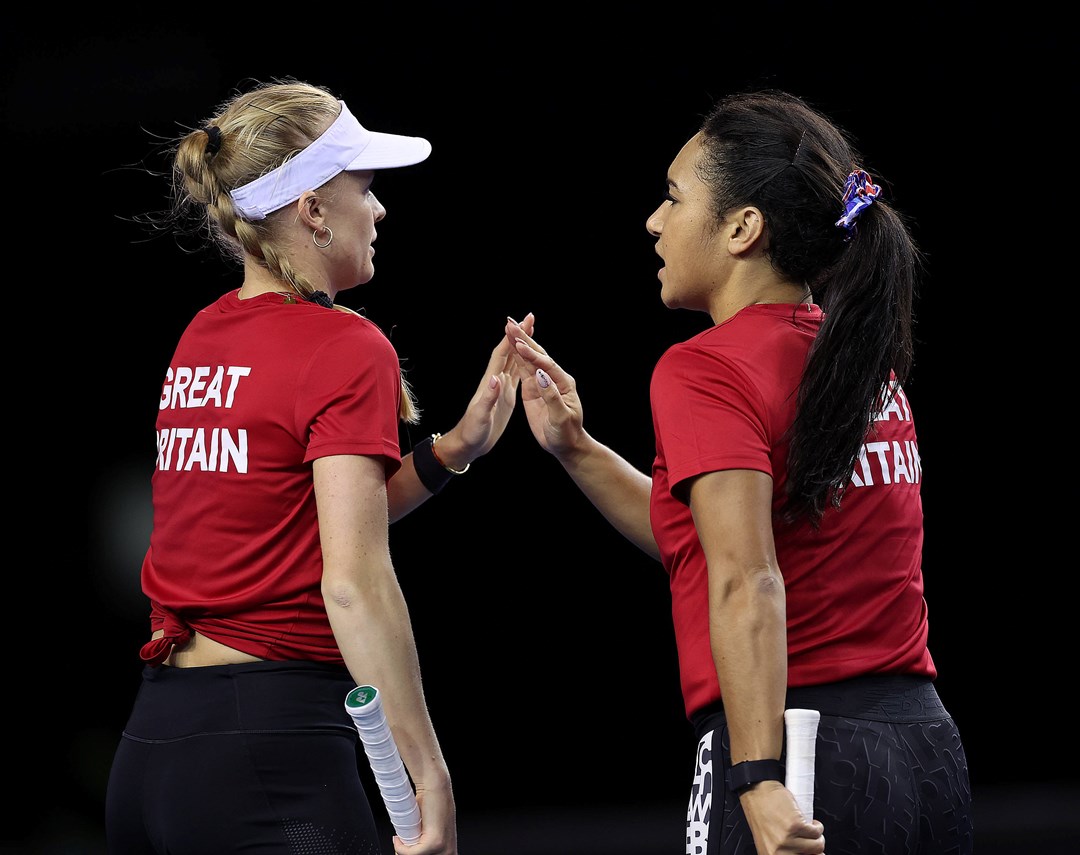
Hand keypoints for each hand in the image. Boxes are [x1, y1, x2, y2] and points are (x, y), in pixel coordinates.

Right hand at [392, 781, 456, 854]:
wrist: (435, 787)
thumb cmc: (432, 803)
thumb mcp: (431, 828)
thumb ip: (425, 840)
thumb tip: (410, 847)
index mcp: (450, 850)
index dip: (414, 854)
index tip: (405, 849)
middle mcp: (449, 851)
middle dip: (408, 853)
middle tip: (401, 844)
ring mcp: (444, 848)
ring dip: (403, 850)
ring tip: (400, 839)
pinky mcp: (434, 843)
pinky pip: (412, 853)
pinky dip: (400, 848)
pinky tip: (397, 839)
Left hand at [439, 313, 535, 465]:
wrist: (469, 444)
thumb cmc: (472, 432)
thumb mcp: (481, 415)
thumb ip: (489, 397)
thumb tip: (497, 378)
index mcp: (490, 382)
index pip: (502, 354)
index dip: (511, 337)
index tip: (521, 322)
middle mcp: (496, 380)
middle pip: (509, 351)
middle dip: (519, 334)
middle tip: (531, 318)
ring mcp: (501, 387)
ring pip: (514, 361)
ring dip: (523, 346)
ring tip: (533, 332)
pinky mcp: (506, 396)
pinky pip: (517, 375)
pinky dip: (524, 364)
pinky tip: (531, 359)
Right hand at [504, 316, 585, 461]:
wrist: (565, 444)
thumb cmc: (565, 433)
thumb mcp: (560, 418)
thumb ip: (552, 396)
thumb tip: (541, 376)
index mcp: (562, 383)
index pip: (546, 364)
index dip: (533, 354)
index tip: (520, 345)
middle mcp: (553, 378)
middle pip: (537, 355)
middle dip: (524, 339)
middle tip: (511, 323)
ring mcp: (542, 382)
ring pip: (529, 359)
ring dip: (518, 343)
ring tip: (508, 327)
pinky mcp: (533, 389)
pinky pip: (523, 370)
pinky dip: (516, 357)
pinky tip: (510, 345)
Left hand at [740, 782, 824, 854]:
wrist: (757, 792)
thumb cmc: (761, 812)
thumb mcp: (770, 840)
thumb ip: (785, 850)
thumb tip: (806, 853)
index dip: (808, 854)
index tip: (810, 851)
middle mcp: (778, 852)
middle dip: (814, 847)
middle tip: (809, 839)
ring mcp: (787, 840)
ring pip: (817, 845)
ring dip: (816, 835)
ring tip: (808, 828)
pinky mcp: (795, 826)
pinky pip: (817, 832)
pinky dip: (817, 826)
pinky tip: (809, 821)